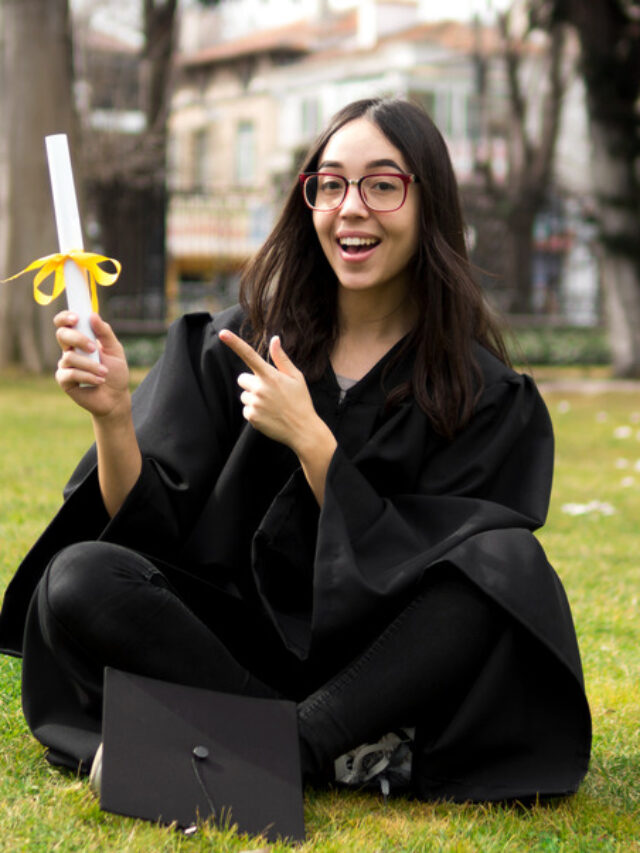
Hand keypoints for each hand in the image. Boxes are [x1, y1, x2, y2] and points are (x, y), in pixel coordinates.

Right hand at [54, 311, 130, 420]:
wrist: (116, 397)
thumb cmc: (115, 373)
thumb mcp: (115, 350)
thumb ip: (105, 333)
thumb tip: (93, 315)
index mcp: (80, 339)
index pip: (65, 323)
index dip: (65, 317)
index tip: (76, 317)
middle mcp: (70, 350)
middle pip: (62, 335)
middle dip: (78, 339)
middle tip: (93, 348)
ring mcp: (66, 365)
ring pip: (70, 357)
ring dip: (91, 365)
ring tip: (104, 372)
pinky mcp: (64, 381)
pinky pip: (70, 374)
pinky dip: (87, 376)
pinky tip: (99, 381)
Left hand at [219, 329, 319, 451]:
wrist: (303, 430)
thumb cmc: (301, 401)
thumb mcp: (296, 377)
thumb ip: (281, 358)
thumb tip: (274, 339)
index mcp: (270, 376)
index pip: (249, 355)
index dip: (235, 343)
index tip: (223, 333)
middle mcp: (260, 388)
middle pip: (242, 379)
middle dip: (252, 383)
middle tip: (269, 391)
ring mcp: (255, 403)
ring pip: (244, 395)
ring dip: (254, 398)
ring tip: (272, 405)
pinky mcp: (251, 417)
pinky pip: (246, 410)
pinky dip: (255, 412)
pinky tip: (269, 415)